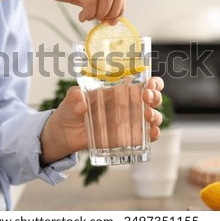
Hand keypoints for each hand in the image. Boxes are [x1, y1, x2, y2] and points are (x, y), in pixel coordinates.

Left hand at [39, 76, 163, 164]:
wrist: (63, 132)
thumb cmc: (70, 110)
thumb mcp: (71, 98)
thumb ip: (75, 97)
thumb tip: (82, 103)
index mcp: (118, 90)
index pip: (143, 82)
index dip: (153, 82)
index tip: (150, 84)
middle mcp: (127, 104)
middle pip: (152, 98)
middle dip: (155, 97)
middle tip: (146, 98)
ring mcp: (128, 121)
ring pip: (152, 116)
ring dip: (155, 116)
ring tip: (147, 116)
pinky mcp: (125, 138)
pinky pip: (145, 136)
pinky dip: (152, 134)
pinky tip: (151, 133)